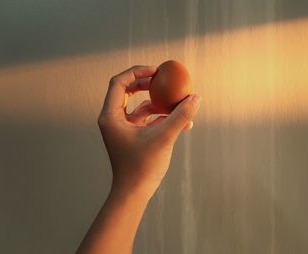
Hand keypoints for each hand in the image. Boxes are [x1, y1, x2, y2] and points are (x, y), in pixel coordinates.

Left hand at [98, 65, 200, 198]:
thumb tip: (196, 98)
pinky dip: (160, 118)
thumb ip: (180, 116)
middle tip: (163, 79)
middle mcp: (113, 120)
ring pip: (139, 106)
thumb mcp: (164, 137)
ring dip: (158, 103)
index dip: (137, 72)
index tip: (157, 71)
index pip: (119, 83)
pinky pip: (145, 120)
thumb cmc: (142, 167)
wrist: (133, 192)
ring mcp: (122, 128)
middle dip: (147, 84)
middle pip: (127, 90)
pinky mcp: (132, 136)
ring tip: (177, 102)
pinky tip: (179, 122)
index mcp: (111, 116)